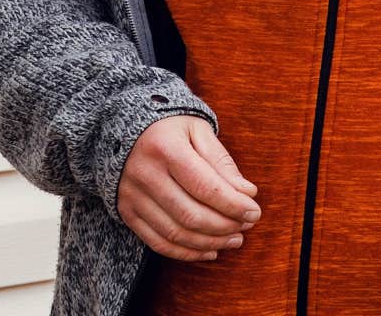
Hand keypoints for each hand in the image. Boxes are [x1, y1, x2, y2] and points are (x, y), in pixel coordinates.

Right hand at [117, 115, 260, 261]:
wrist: (126, 130)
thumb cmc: (170, 128)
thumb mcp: (198, 130)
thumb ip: (222, 161)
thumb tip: (247, 193)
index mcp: (164, 147)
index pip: (206, 187)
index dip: (234, 205)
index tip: (254, 212)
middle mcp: (144, 173)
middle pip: (191, 215)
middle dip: (225, 226)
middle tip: (246, 227)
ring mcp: (131, 195)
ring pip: (176, 233)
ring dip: (211, 242)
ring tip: (234, 239)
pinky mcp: (126, 211)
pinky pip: (158, 243)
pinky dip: (187, 253)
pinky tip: (210, 250)